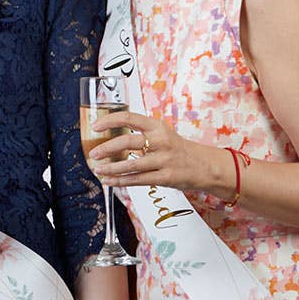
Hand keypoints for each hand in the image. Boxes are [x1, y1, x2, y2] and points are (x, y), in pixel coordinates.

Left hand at [87, 109, 218, 193]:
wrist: (205, 166)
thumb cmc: (179, 149)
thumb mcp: (163, 133)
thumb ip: (141, 133)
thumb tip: (111, 136)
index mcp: (157, 126)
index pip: (129, 117)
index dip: (109, 121)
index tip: (95, 127)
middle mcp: (161, 141)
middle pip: (127, 142)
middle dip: (106, 148)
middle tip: (93, 153)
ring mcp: (164, 160)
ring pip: (130, 165)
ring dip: (111, 168)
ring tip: (98, 169)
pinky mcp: (166, 178)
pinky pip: (137, 180)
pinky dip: (120, 181)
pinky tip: (109, 181)